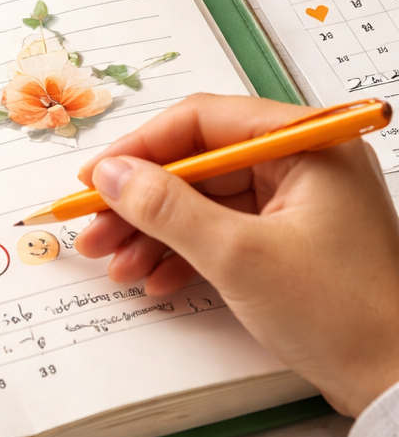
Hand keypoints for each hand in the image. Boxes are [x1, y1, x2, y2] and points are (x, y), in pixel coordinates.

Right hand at [73, 93, 398, 418]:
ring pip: (202, 199)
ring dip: (153, 231)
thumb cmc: (341, 315)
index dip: (140, 147)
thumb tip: (111, 174)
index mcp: (306, 144)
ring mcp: (295, 202)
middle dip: (140, 200)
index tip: (95, 177)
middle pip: (197, 163)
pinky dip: (183, 251)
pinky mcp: (288, 238)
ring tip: (114, 262)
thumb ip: (166, 208)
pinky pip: (221, 229)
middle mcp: (301, 162)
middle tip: (94, 226)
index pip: (202, 121)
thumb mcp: (239, 256)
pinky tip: (153, 278)